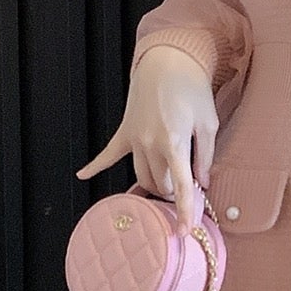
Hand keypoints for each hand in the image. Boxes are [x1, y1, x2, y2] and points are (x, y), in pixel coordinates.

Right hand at [75, 47, 216, 235]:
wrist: (168, 60)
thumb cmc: (192, 89)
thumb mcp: (208, 122)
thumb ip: (205, 155)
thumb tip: (202, 182)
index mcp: (175, 142)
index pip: (181, 186)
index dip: (186, 210)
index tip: (185, 231)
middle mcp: (150, 144)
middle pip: (159, 185)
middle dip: (173, 192)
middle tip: (185, 189)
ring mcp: (134, 138)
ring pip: (140, 176)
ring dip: (153, 184)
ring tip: (166, 184)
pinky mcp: (124, 131)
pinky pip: (108, 153)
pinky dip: (95, 166)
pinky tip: (82, 175)